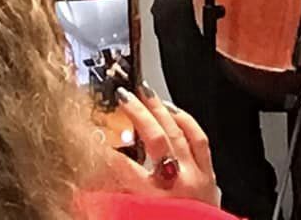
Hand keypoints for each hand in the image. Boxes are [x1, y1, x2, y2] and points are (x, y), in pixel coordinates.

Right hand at [95, 88, 218, 207]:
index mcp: (150, 199)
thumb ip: (116, 199)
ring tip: (145, 93)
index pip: (120, 167)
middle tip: (123, 96)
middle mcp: (174, 182)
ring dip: (160, 110)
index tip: (91, 135)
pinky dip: (186, 121)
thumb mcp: (133, 214)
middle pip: (155, 138)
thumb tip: (92, 184)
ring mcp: (195, 174)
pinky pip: (199, 138)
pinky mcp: (209, 173)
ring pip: (178, 132)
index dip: (103, 150)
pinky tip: (174, 110)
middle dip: (137, 113)